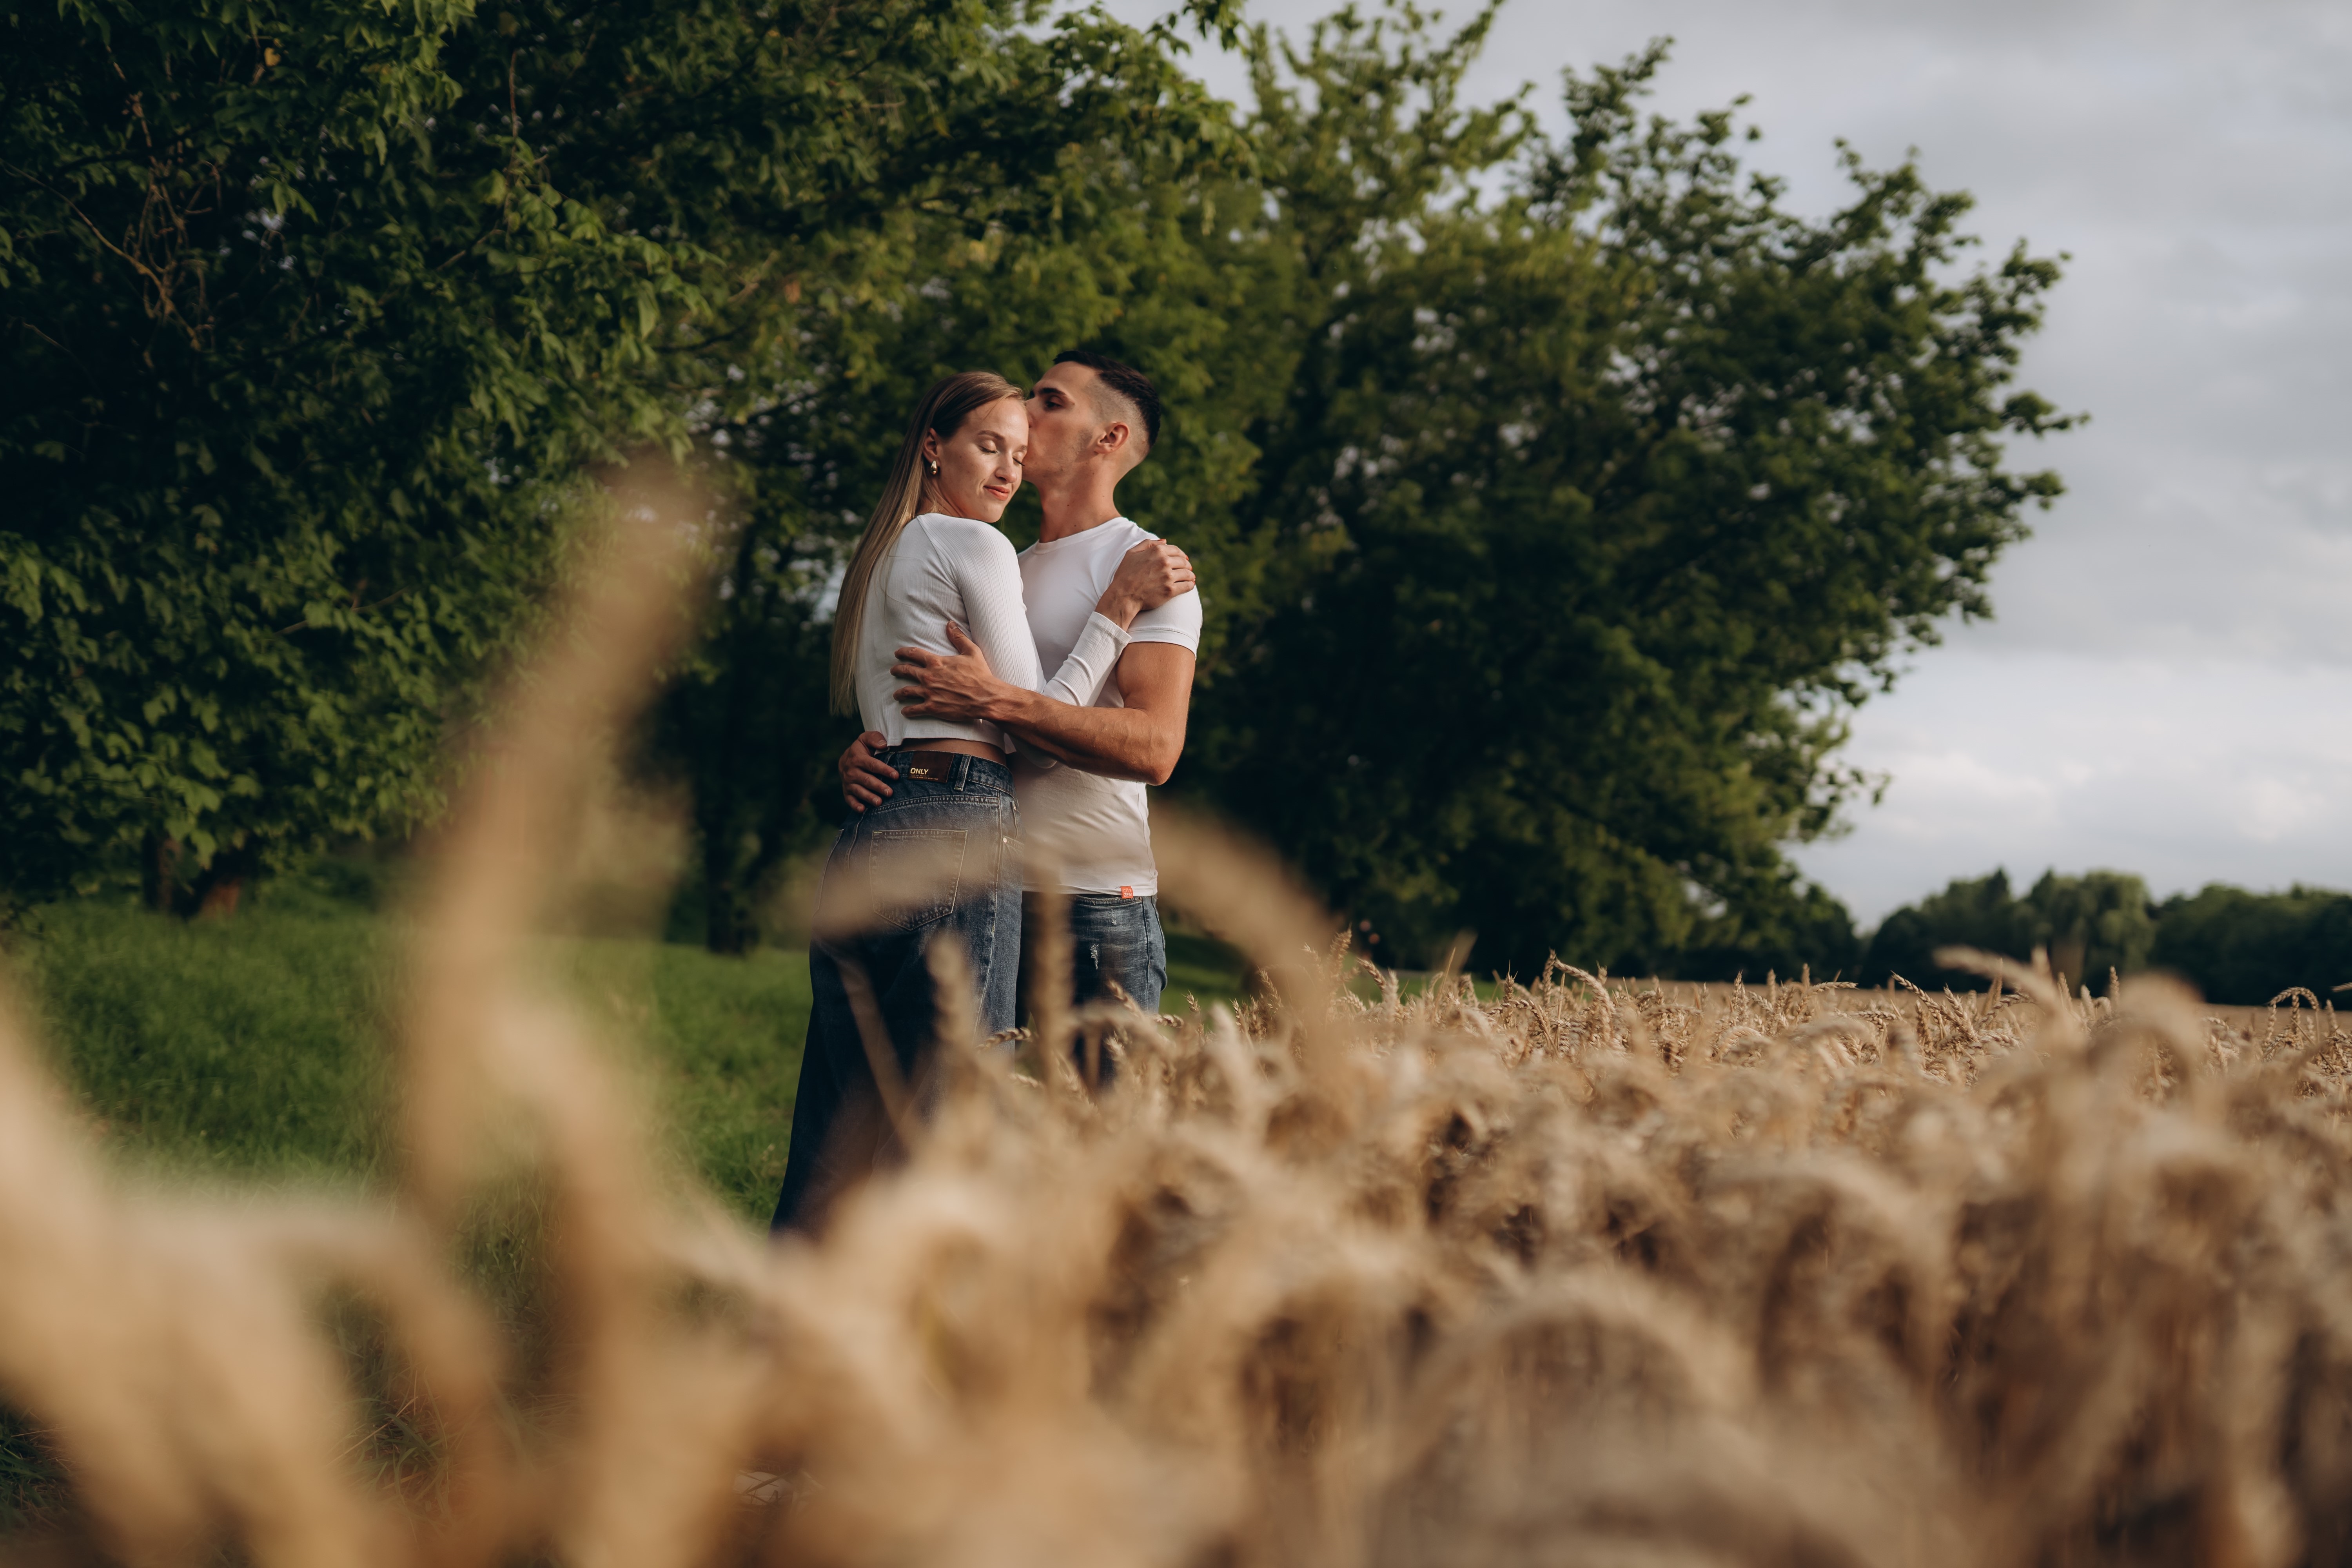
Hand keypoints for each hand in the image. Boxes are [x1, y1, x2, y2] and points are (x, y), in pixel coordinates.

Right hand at [839, 730, 895, 811]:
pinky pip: (850, 800)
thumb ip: (874, 738)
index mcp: (857, 758)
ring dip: (869, 797)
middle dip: (879, 786)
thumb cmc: (861, 749)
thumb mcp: (865, 738)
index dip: (884, 770)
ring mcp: (848, 782)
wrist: (845, 759)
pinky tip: (863, 810)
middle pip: (867, 780)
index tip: (896, 775)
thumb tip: (884, 745)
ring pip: (859, 791)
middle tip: (890, 792)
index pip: (873, 765)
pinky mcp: (847, 791)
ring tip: (879, 802)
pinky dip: (855, 805)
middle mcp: (851, 771)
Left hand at [893, 624, 1007, 722]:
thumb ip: (958, 638)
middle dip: (897, 670)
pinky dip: (907, 710)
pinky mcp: (932, 708)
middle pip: (906, 671)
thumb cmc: (980, 675)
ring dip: (899, 693)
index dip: (903, 652)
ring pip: (906, 691)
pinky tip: (905, 711)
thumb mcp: (971, 652)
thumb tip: (950, 624)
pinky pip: (914, 709)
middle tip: (893, 671)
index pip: (914, 654)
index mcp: (937, 662)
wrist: (986, 697)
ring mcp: (929, 693)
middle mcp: (929, 677)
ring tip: (896, 694)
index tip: (898, 653)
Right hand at [1095, 539, 1193, 626]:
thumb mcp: (1132, 553)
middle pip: (1184, 562)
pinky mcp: (1170, 590)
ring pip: (1187, 574)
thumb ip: (1148, 544)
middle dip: (1187, 565)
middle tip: (1188, 569)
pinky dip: (1190, 585)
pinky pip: (1187, 586)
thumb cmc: (1125, 574)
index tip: (1184, 559)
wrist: (1123, 596)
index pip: (1176, 551)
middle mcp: (1164, 562)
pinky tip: (1190, 585)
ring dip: (1190, 575)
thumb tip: (1165, 541)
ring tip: (1190, 577)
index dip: (1182, 555)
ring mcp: (1168, 577)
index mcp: (1157, 551)